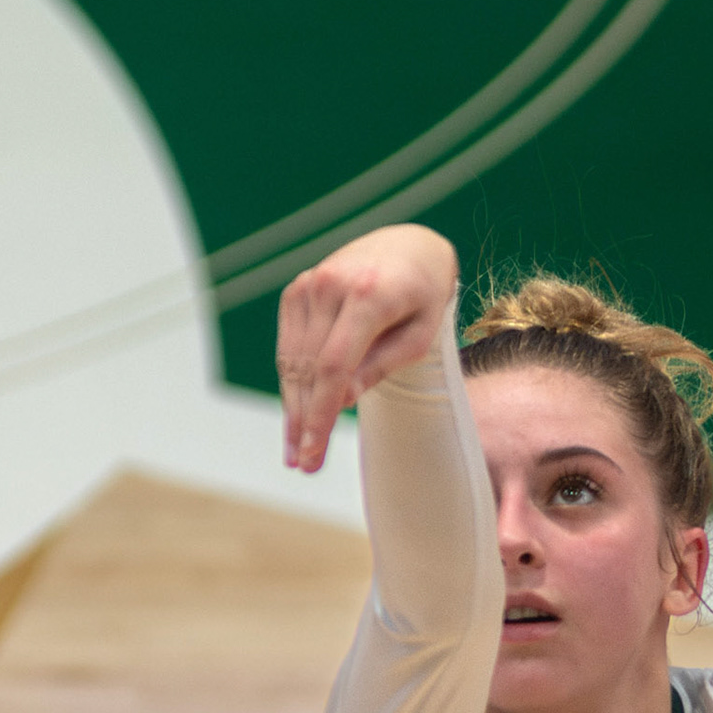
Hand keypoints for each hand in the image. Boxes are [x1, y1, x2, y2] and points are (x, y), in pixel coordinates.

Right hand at [277, 224, 457, 471]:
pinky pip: (289, 347)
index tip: (313, 451)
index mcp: (369, 294)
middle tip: (305, 464)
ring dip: (292, 408)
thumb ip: (382, 365)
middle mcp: (330, 285)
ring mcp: (308, 285)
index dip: (321, 413)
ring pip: (292, 361)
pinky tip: (297, 415)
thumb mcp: (420, 335)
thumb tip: (341, 399)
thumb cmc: (423, 297)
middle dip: (305, 421)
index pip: (334, 365)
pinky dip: (292, 383)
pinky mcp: (296, 291)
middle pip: (308, 368)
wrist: (408, 248)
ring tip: (297, 451)